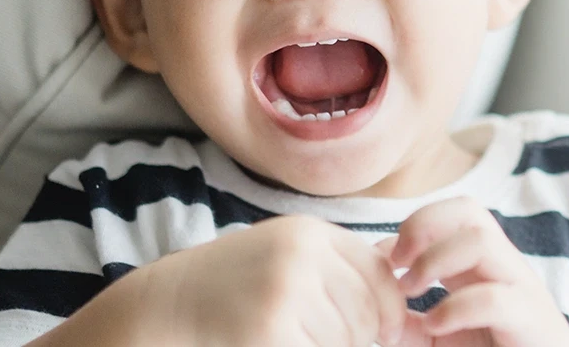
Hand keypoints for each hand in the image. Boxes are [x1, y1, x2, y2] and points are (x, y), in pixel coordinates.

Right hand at [163, 215, 407, 345]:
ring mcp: (286, 290)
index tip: (386, 333)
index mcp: (311, 232)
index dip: (391, 309)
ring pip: (347, 339)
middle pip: (368, 310)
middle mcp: (303, 253)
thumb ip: (336, 267)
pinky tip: (277, 344)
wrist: (167, 305)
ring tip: (294, 337)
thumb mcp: (285, 256)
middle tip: (332, 342)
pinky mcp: (271, 327)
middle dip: (362, 339)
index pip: (380, 273)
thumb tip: (401, 298)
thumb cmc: (231, 286)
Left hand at [381, 197, 568, 346]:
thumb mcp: (439, 336)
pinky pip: (494, 298)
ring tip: (413, 291)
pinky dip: (456, 308)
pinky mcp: (530, 318)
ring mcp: (519, 287)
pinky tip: (436, 324)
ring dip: (435, 260)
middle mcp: (501, 265)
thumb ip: (407, 321)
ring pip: (482, 239)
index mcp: (480, 262)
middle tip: (397, 264)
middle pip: (467, 210)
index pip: (449, 214)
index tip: (382, 265)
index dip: (408, 229)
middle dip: (422, 226)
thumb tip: (371, 303)